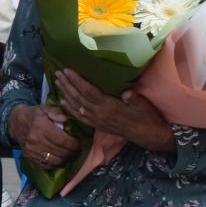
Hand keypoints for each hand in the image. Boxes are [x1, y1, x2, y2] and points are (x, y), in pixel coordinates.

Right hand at [7, 103, 81, 169]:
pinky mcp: (29, 157)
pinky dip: (55, 163)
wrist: (15, 123)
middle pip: (61, 151)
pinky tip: (58, 157)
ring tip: (68, 153)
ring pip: (55, 160)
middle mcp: (35, 140)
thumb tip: (66, 119)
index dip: (74, 143)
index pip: (62, 140)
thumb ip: (57, 112)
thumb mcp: (45, 109)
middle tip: (76, 148)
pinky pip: (46, 165)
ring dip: (65, 158)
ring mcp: (31, 150)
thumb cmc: (33, 115)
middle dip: (72, 151)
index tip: (78, 143)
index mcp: (40, 126)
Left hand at [53, 70, 173, 153]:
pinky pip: (80, 117)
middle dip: (67, 85)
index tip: (67, 70)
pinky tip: (63, 103)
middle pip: (78, 97)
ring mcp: (97, 121)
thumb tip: (127, 92)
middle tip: (57, 73)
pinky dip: (70, 109)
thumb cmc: (147, 117)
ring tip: (57, 83)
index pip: (88, 91)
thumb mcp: (143, 106)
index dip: (76, 81)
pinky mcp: (98, 126)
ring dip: (65, 94)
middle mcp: (100, 114)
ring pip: (77, 106)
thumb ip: (133, 99)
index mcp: (110, 107)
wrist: (148, 135)